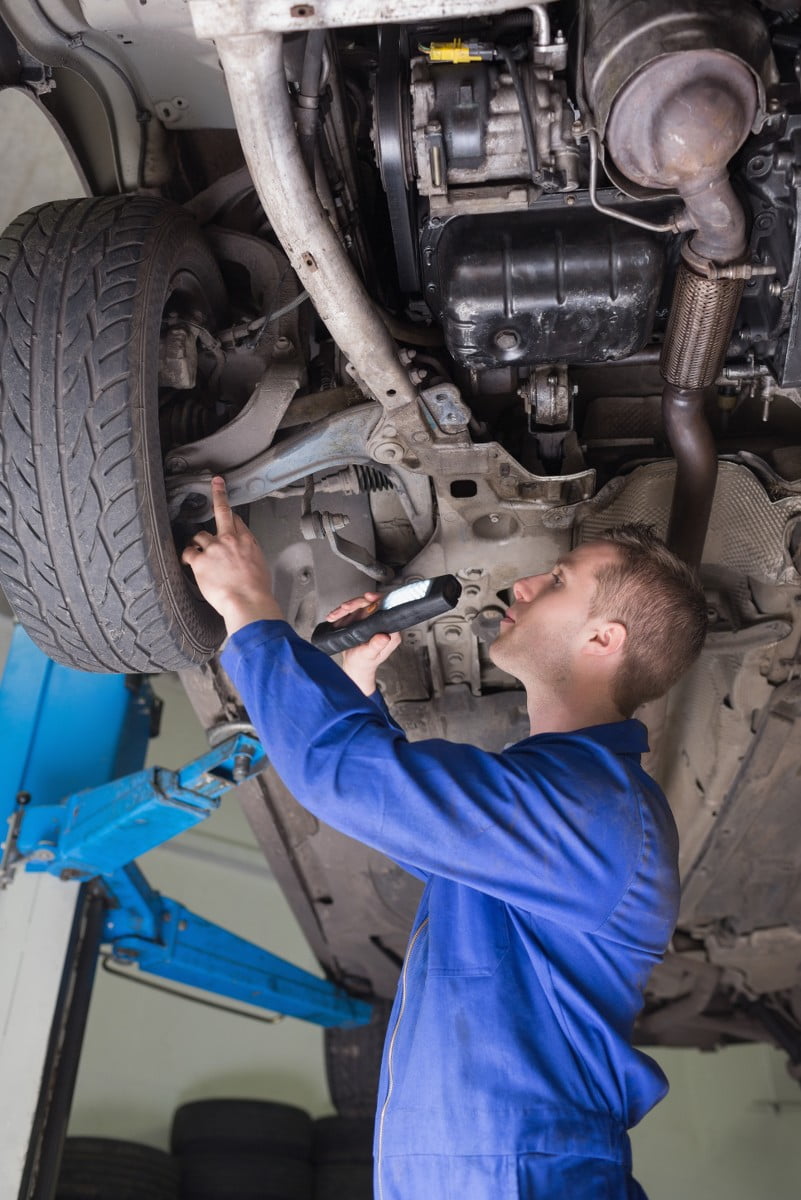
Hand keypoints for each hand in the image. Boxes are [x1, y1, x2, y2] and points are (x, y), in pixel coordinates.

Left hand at [181, 476, 282, 634]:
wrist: (248, 601)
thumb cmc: (257, 590)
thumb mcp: (262, 568)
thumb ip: (250, 559)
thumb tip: (246, 564)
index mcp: (248, 542)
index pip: (238, 522)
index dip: (232, 519)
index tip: (230, 516)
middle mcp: (230, 540)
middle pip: (223, 511)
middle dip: (219, 494)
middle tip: (216, 483)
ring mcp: (214, 549)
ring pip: (200, 535)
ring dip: (197, 542)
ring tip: (196, 550)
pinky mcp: (200, 561)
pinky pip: (188, 552)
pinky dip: (187, 555)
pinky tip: (187, 559)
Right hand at [325, 592, 400, 695]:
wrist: (354, 666)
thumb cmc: (364, 663)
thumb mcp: (370, 655)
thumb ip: (377, 646)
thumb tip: (385, 636)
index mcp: (390, 630)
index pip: (387, 608)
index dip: (378, 599)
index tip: (369, 598)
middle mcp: (380, 622)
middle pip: (371, 603)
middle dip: (356, 603)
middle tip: (345, 607)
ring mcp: (369, 619)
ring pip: (359, 605)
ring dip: (345, 608)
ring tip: (335, 615)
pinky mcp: (359, 619)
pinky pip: (350, 610)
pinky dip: (340, 613)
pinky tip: (333, 616)